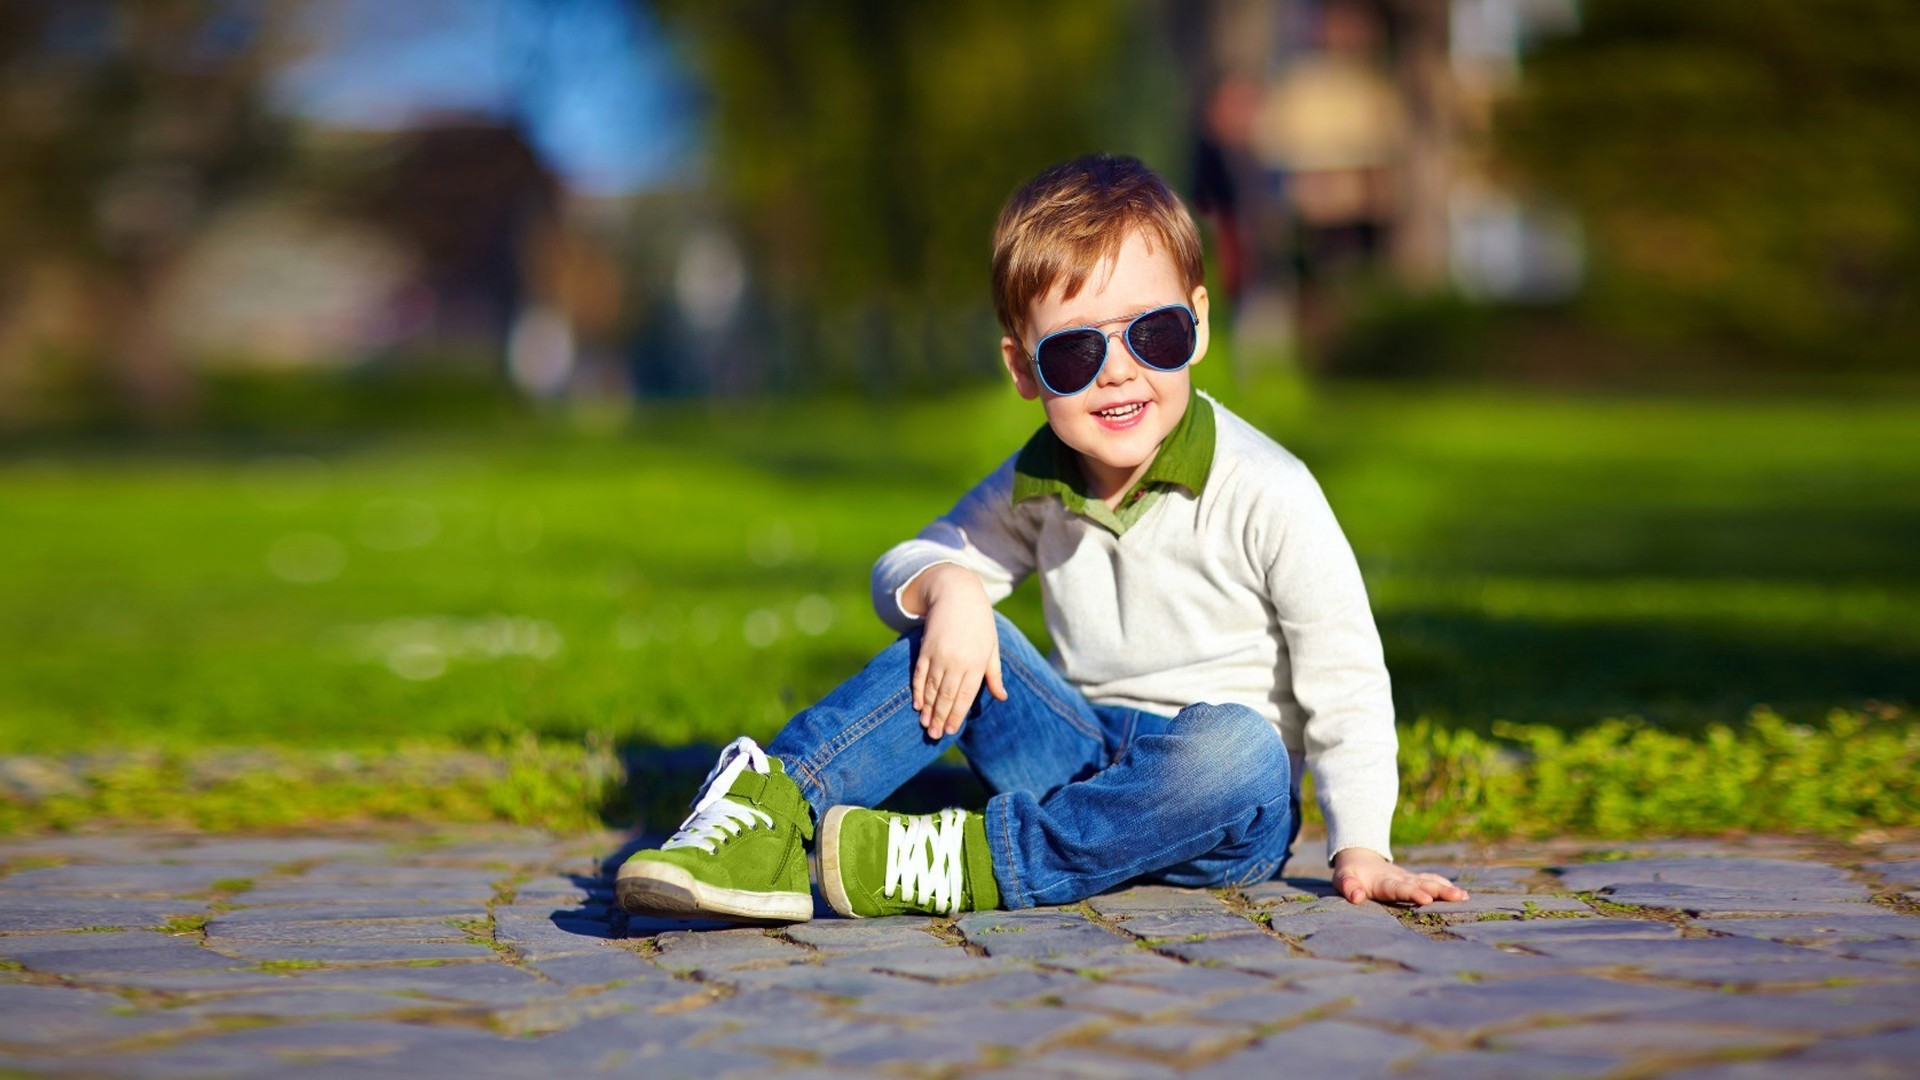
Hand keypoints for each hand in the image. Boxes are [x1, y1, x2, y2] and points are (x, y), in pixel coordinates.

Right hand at [905, 565, 1007, 738]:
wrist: (957, 594)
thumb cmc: (980, 623)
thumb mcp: (992, 647)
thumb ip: (994, 674)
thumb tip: (1002, 697)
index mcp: (977, 663)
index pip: (965, 696)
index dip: (957, 714)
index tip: (950, 730)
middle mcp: (957, 661)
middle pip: (946, 696)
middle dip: (940, 717)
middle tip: (935, 736)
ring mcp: (939, 655)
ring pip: (931, 688)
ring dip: (927, 709)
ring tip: (925, 725)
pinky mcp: (925, 648)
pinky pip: (919, 674)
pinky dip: (917, 690)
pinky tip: (916, 704)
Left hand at [1331, 847, 1468, 906]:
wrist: (1359, 857)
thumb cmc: (1350, 874)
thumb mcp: (1342, 879)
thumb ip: (1348, 887)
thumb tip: (1356, 897)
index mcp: (1383, 881)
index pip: (1399, 888)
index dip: (1412, 893)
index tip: (1426, 899)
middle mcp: (1400, 878)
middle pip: (1421, 884)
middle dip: (1439, 891)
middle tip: (1458, 897)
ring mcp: (1408, 878)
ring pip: (1430, 882)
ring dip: (1446, 889)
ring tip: (1464, 897)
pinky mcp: (1413, 880)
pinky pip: (1431, 880)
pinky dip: (1445, 885)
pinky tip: (1462, 894)